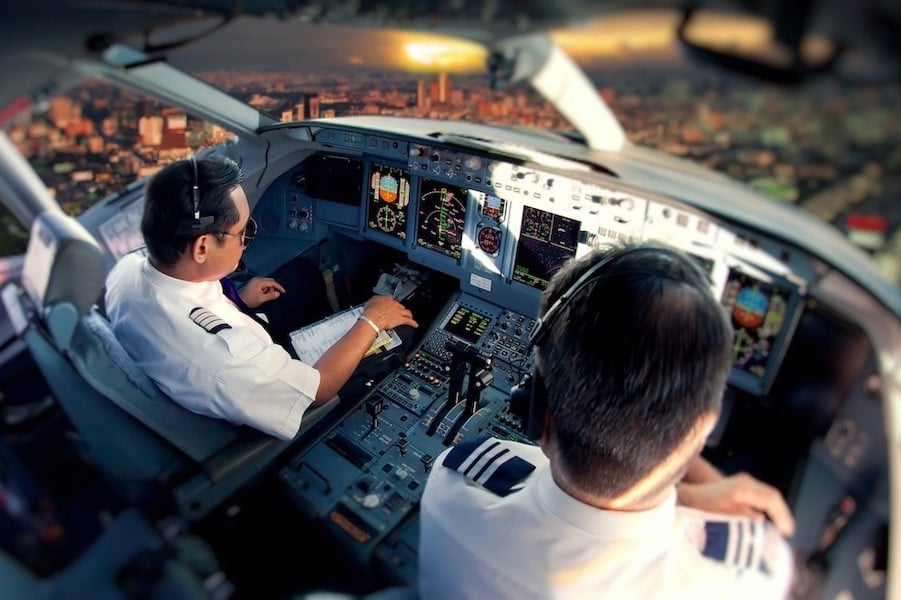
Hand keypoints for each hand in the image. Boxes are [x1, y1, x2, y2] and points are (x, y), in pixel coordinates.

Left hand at [238, 277, 285, 308]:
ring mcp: (254, 281)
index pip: (273, 282)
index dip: (279, 287)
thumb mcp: (261, 299)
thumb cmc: (249, 300)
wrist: (238, 302)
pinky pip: (262, 285)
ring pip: (266, 283)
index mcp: (259, 281)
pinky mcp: (253, 284)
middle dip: (273, 288)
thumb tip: (277, 293)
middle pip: (270, 281)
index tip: (283, 292)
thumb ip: (271, 295)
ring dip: (268, 289)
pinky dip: (264, 289)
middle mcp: (257, 279)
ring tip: (265, 296)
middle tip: (273, 295)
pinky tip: (262, 295)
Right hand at [362, 294, 418, 329]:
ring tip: (409, 317)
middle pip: (400, 306)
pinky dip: (413, 323)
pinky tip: (415, 324)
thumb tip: (374, 301)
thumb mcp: (369, 302)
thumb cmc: (370, 311)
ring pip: (406, 312)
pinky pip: (409, 321)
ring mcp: (398, 312)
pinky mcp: (401, 319)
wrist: (373, 318)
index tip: (390, 306)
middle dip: (400, 309)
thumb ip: (374, 301)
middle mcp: (394, 304)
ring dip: (408, 315)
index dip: (391, 304)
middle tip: (399, 313)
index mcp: (386, 299)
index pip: (391, 300)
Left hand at [677, 472, 795, 537]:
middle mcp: (746, 482)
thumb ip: (740, 518)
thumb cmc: (700, 505)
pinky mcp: (744, 487)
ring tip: (782, 530)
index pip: (770, 498)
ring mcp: (745, 483)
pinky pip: (763, 497)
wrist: (689, 493)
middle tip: (787, 533)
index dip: (781, 515)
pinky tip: (771, 522)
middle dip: (782, 515)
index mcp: (742, 488)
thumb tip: (761, 520)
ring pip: (769, 496)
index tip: (786, 531)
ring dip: (777, 512)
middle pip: (773, 496)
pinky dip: (770, 509)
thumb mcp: (720, 515)